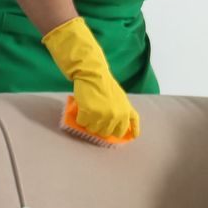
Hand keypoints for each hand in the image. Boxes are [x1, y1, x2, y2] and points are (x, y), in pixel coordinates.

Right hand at [41, 17, 139, 143]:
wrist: (93, 74)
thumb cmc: (107, 86)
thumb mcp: (122, 100)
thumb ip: (124, 114)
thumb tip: (128, 132)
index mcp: (126, 113)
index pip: (124, 132)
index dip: (117, 132)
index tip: (114, 132)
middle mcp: (116, 116)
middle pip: (106, 133)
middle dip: (100, 127)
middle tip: (96, 117)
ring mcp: (103, 116)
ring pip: (93, 130)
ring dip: (89, 123)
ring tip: (89, 111)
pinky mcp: (89, 113)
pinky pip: (82, 123)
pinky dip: (80, 118)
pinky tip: (82, 109)